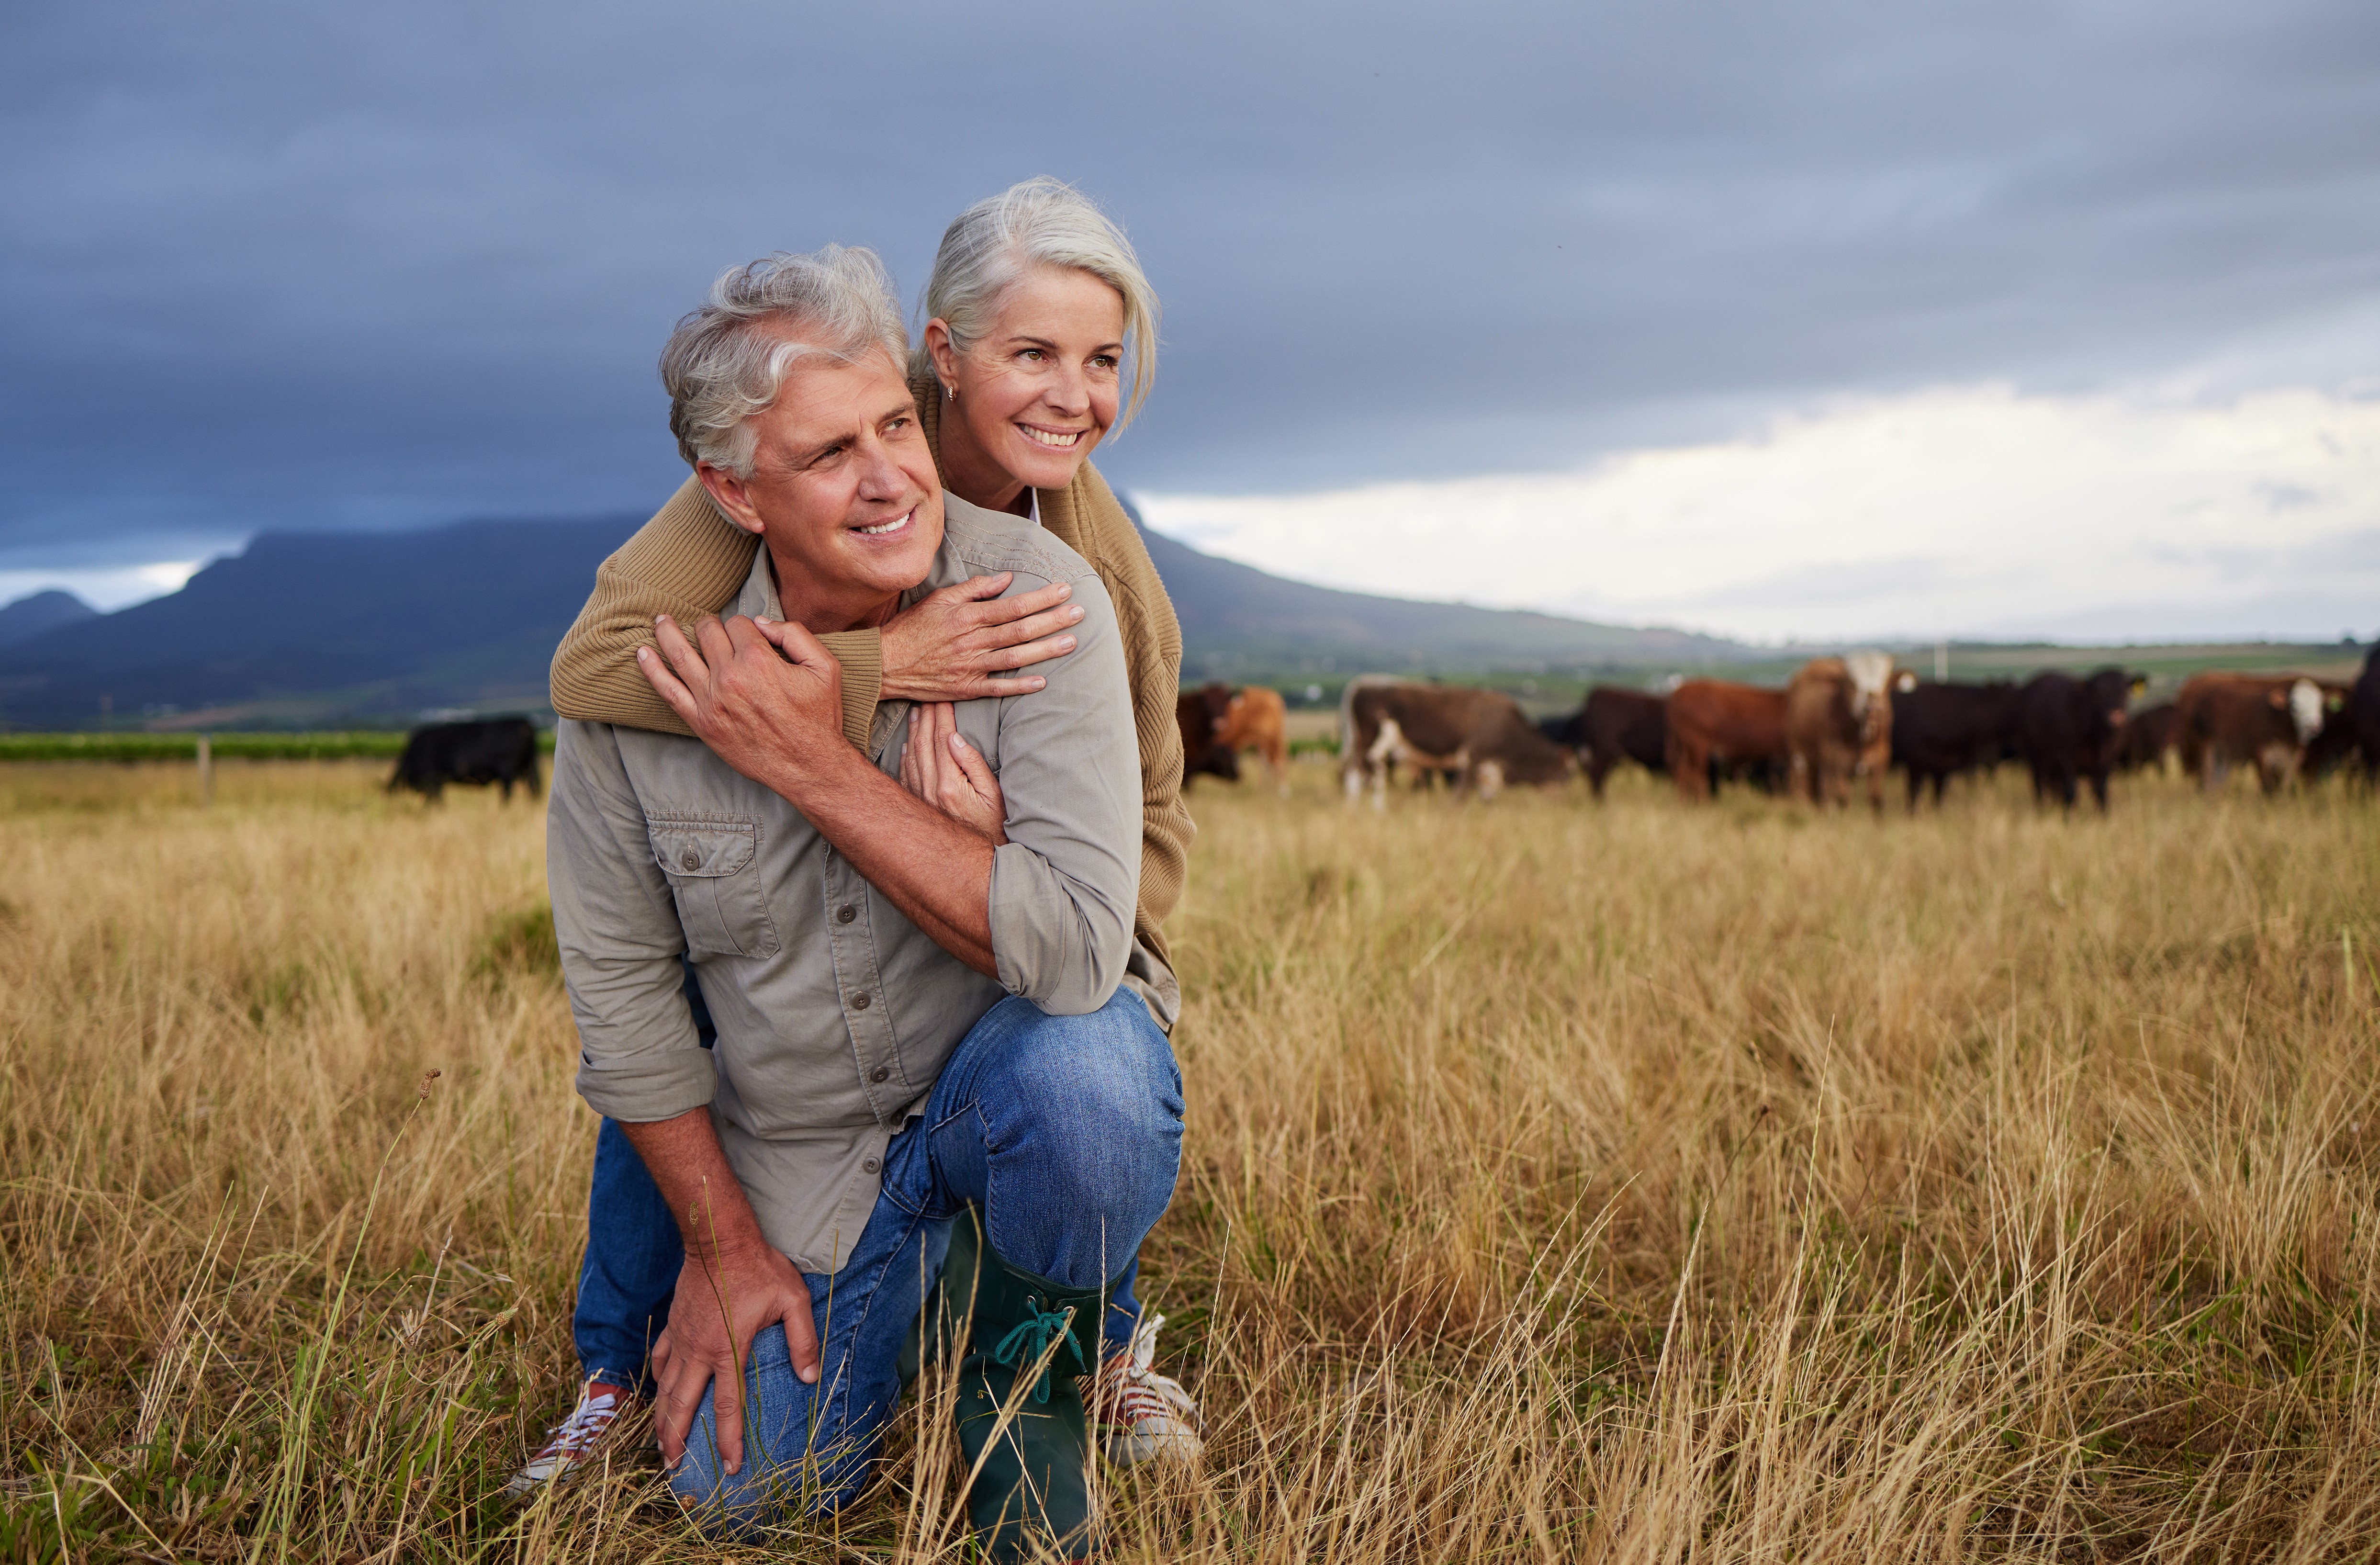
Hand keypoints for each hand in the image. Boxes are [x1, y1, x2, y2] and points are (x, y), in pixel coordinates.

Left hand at [638, 613, 845, 789]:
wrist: (808, 766)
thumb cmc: (818, 717)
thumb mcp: (825, 667)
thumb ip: (795, 634)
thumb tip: (761, 622)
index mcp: (760, 660)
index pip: (739, 624)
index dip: (746, 626)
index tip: (752, 637)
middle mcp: (731, 677)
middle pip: (708, 633)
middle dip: (711, 626)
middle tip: (713, 629)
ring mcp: (712, 701)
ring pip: (681, 654)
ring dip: (668, 633)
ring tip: (660, 621)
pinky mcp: (702, 722)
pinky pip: (668, 691)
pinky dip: (652, 670)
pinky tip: (642, 653)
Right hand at [648, 1241, 818, 1474]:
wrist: (719, 1238)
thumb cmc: (760, 1267)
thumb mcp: (793, 1300)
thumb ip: (803, 1340)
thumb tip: (810, 1377)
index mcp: (729, 1349)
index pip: (728, 1406)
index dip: (728, 1440)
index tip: (729, 1468)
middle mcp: (700, 1350)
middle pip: (683, 1405)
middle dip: (677, 1440)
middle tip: (674, 1468)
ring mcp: (682, 1338)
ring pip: (666, 1388)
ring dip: (661, 1419)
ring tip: (660, 1445)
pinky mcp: (673, 1324)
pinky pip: (660, 1359)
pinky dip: (657, 1380)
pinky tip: (659, 1393)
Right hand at [878, 574, 1081, 701]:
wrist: (884, 664)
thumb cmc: (912, 628)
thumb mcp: (939, 599)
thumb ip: (973, 589)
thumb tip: (1006, 578)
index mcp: (966, 617)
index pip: (1012, 605)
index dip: (1041, 598)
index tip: (1065, 590)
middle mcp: (971, 642)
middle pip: (1020, 630)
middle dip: (1053, 620)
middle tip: (1080, 613)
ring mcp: (970, 667)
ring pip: (1014, 657)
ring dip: (1045, 650)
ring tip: (1071, 642)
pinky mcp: (965, 688)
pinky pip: (997, 689)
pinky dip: (1019, 687)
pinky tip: (1042, 682)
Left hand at [898, 701, 1007, 843]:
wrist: (974, 861)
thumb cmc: (993, 826)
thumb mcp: (993, 795)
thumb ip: (973, 765)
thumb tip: (954, 738)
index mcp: (949, 785)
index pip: (942, 740)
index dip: (942, 716)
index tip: (943, 698)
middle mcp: (928, 790)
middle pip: (923, 743)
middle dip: (925, 716)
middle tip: (927, 696)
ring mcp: (919, 797)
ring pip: (911, 755)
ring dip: (913, 731)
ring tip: (916, 711)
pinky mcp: (916, 803)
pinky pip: (905, 773)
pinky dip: (905, 754)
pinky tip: (907, 743)